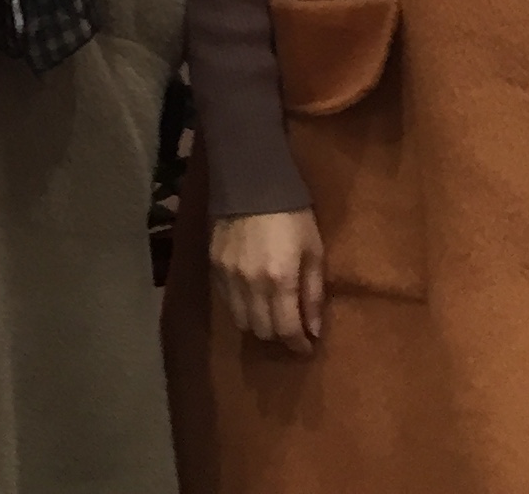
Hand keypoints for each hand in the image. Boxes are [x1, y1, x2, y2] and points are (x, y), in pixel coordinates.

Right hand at [209, 209, 327, 354]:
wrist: (252, 181)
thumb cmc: (292, 215)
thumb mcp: (314, 251)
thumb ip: (314, 293)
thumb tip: (315, 330)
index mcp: (280, 280)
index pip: (287, 329)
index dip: (299, 344)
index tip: (307, 347)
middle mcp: (251, 284)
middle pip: (262, 330)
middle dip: (280, 335)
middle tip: (291, 329)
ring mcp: (228, 276)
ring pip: (241, 321)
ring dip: (259, 325)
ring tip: (271, 315)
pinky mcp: (213, 266)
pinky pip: (226, 301)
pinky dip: (241, 307)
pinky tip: (252, 297)